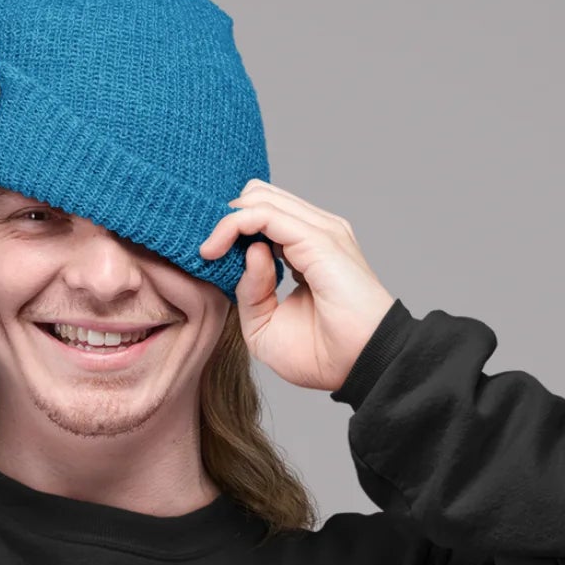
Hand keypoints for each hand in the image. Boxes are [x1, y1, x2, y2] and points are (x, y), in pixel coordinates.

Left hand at [198, 184, 395, 391]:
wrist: (358, 367)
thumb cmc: (321, 354)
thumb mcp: (266, 327)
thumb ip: (250, 290)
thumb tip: (248, 252)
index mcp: (306, 250)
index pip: (263, 215)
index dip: (230, 228)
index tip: (205, 255)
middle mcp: (315, 233)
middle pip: (259, 197)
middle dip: (224, 218)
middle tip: (205, 250)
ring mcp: (319, 231)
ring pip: (259, 198)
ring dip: (225, 221)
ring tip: (208, 251)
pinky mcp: (317, 239)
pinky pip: (264, 214)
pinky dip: (234, 225)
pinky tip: (216, 249)